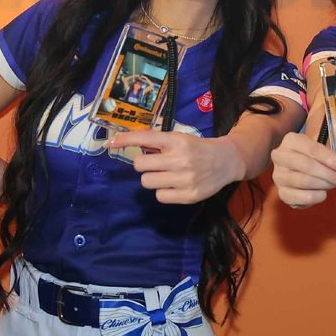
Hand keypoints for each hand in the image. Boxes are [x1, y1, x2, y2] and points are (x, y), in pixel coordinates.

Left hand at [108, 130, 244, 203]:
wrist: (226, 161)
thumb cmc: (196, 149)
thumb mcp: (178, 139)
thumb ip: (157, 143)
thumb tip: (126, 143)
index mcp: (175, 141)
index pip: (144, 138)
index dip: (124, 140)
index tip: (109, 143)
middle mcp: (179, 159)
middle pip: (139, 165)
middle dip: (143, 165)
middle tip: (155, 164)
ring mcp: (184, 179)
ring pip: (147, 182)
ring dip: (152, 179)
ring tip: (167, 175)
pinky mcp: (188, 196)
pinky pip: (160, 197)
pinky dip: (164, 192)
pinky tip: (175, 185)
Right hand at [270, 131, 335, 208]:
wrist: (295, 168)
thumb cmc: (312, 157)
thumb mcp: (323, 151)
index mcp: (291, 140)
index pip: (312, 148)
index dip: (329, 159)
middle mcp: (280, 156)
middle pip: (306, 166)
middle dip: (329, 175)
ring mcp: (278, 175)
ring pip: (303, 182)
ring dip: (324, 185)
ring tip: (334, 185)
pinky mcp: (281, 193)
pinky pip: (300, 198)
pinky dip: (315, 197)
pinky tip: (322, 193)